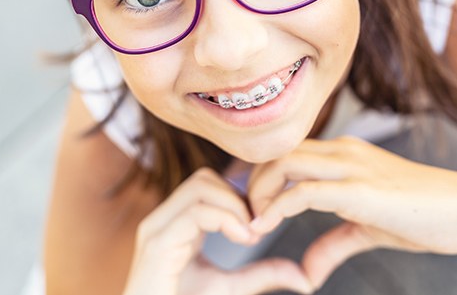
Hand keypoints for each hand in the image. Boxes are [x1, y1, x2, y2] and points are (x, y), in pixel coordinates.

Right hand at [123, 167, 313, 294]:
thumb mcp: (230, 288)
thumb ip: (262, 275)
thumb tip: (304, 277)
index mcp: (175, 222)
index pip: (207, 183)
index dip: (239, 195)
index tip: (260, 224)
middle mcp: (163, 218)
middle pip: (204, 177)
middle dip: (237, 196)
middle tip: (256, 228)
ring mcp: (156, 228)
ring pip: (200, 186)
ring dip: (234, 206)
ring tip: (249, 235)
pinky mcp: (157, 244)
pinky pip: (195, 212)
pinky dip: (226, 219)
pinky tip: (242, 239)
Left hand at [247, 136, 456, 289]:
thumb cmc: (419, 216)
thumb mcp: (368, 229)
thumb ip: (333, 244)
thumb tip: (307, 273)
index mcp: (341, 154)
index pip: (287, 151)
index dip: (261, 174)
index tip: (249, 202)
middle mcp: (340, 151)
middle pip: (278, 151)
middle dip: (253, 180)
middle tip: (245, 212)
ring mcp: (350, 167)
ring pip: (285, 162)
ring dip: (260, 190)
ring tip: (254, 220)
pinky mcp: (359, 190)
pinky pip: (305, 191)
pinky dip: (279, 206)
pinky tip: (266, 224)